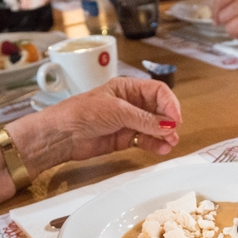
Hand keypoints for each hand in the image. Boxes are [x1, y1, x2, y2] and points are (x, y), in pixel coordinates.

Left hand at [10, 77, 182, 176]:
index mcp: (128, 88)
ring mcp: (128, 122)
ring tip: (170, 143)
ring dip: (164, 135)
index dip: (170, 104)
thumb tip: (168, 125)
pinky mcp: (124, 139)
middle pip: (159, 110)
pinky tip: (161, 149)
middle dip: (168, 121)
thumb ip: (144, 119)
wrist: (61, 135)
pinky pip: (145, 140)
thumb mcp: (117, 111)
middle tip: (174, 133)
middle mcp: (130, 104)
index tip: (176, 118)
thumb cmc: (81, 113)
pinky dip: (155, 145)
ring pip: (154, 127)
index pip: (158, 92)